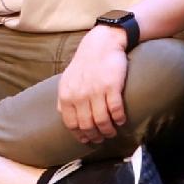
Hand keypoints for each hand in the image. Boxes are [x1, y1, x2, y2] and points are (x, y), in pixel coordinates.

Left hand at [56, 23, 137, 140]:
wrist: (102, 43)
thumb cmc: (85, 63)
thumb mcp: (67, 80)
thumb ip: (63, 98)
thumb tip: (62, 114)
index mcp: (67, 96)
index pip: (71, 123)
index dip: (80, 135)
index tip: (87, 140)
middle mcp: (79, 96)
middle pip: (87, 125)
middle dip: (95, 135)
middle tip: (102, 139)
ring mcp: (96, 92)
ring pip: (101, 120)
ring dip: (108, 130)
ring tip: (112, 132)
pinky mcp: (112, 86)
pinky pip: (115, 109)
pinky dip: (118, 118)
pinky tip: (122, 120)